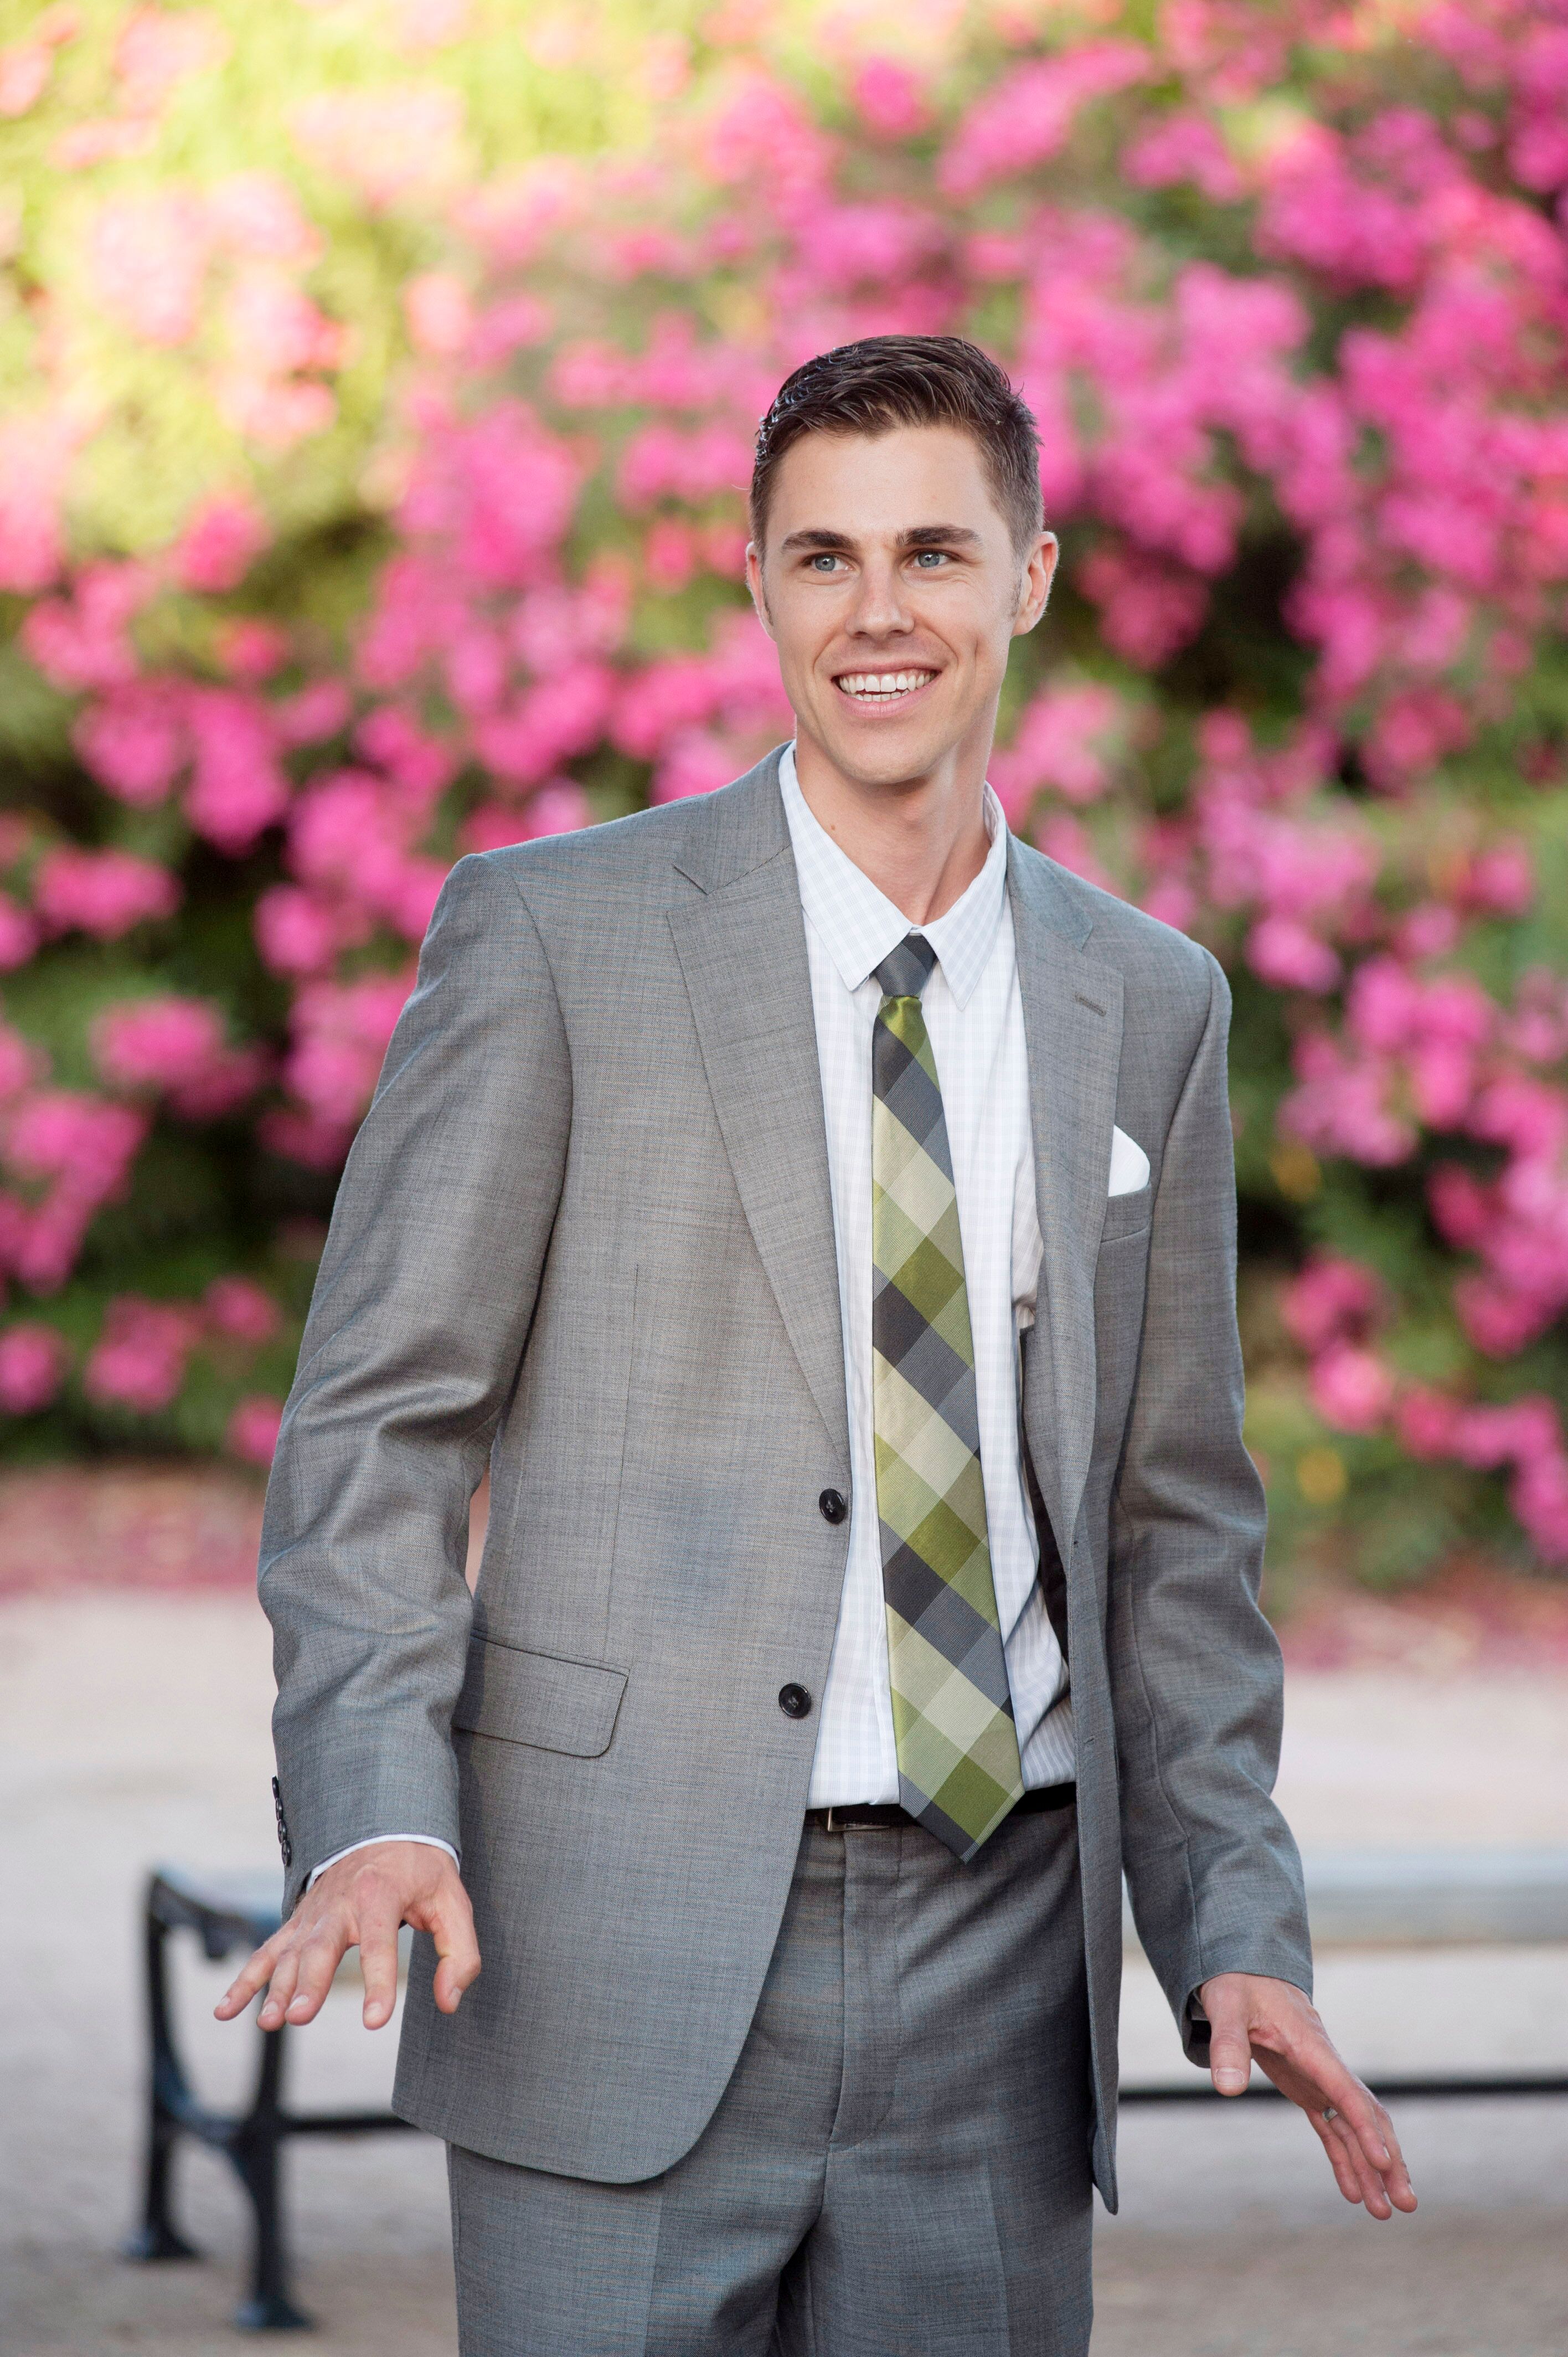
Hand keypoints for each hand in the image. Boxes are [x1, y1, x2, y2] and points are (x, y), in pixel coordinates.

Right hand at [214, 1840, 480, 2032]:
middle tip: (300, 2017)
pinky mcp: (298, 1923)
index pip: (379, 1943)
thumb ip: (459, 1952)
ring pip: (290, 1953)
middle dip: (309, 1983)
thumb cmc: (422, 1871)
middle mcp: (340, 1903)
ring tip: (271, 2022)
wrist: (387, 1826)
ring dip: (277, 1988)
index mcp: (380, 1894)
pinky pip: (267, 1952)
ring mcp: (314, 1913)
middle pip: (321, 1946)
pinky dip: (245, 1980)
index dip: (378, 1983)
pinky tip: (227, 2011)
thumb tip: (449, 2001)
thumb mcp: (453, 1902)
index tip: (375, 2021)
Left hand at [1198, 1971, 1416, 2219]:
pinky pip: (1332, 2128)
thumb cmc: (1237, 1984)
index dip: (1365, 2127)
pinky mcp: (1307, 2088)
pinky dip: (1344, 2159)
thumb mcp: (1226, 2006)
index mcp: (1312, 2046)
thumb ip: (1227, 2043)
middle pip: (1367, 2116)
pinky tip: (1354, 2192)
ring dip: (1371, 2169)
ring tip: (1384, 2212)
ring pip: (1354, 2128)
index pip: (1346, 2092)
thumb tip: (1225, 2088)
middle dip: (1388, 2159)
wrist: (1246, 1970)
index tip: (1383, 2162)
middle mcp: (1325, 2066)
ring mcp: (1319, 2079)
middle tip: (1406, 2203)